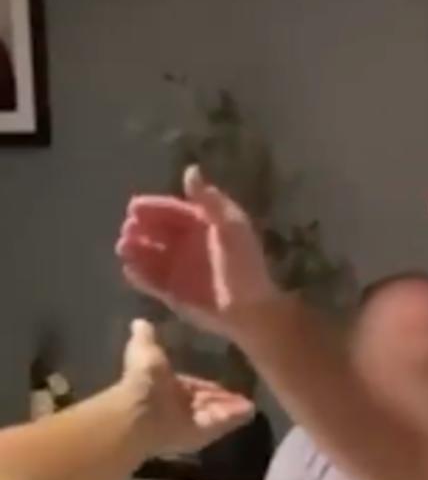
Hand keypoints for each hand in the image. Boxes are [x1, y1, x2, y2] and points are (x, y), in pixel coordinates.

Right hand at [117, 166, 278, 337]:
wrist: (251, 310)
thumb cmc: (244, 266)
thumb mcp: (232, 228)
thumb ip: (210, 201)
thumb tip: (190, 170)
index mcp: (202, 226)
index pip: (173, 211)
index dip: (154, 208)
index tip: (134, 207)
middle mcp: (187, 246)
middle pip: (156, 232)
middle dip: (139, 228)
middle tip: (128, 228)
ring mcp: (179, 269)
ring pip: (149, 256)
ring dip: (134, 250)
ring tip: (123, 247)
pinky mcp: (173, 293)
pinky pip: (150, 281)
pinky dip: (139, 275)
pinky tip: (129, 269)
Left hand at [121, 319, 253, 455]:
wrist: (141, 411)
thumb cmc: (143, 380)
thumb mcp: (145, 351)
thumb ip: (146, 338)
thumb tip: (139, 321)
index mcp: (168, 387)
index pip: (194, 386)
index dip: (208, 385)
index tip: (225, 381)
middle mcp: (181, 406)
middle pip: (208, 401)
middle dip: (224, 398)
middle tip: (246, 394)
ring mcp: (192, 421)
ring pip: (217, 413)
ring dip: (233, 408)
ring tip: (252, 404)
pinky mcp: (203, 433)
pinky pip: (223, 423)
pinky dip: (236, 418)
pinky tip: (251, 411)